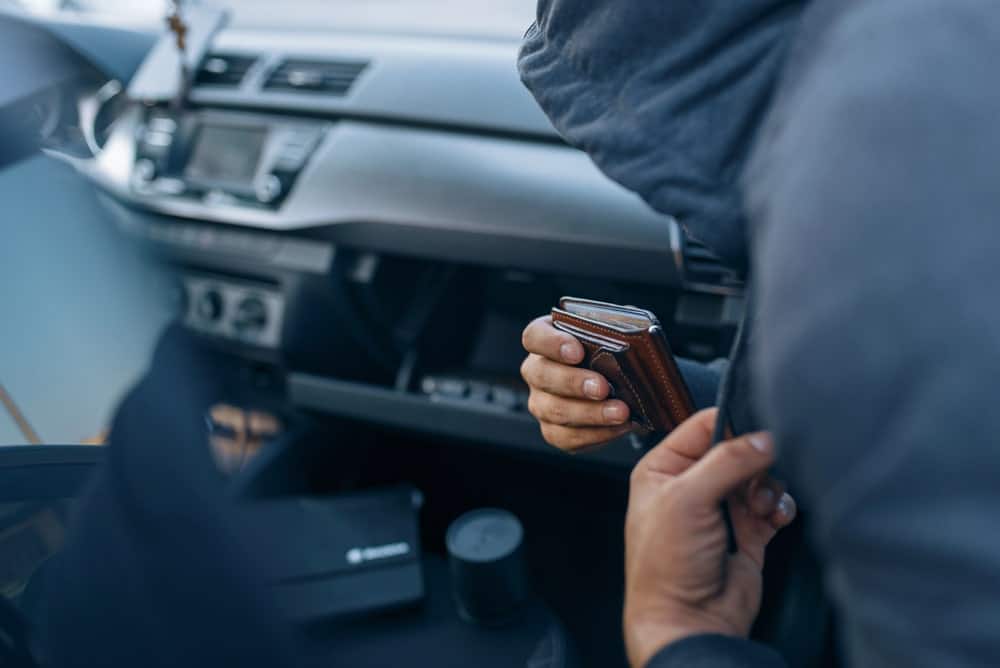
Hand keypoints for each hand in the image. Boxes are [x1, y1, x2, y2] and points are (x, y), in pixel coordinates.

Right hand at [520, 315, 632, 450]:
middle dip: (573, 382)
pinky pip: (567, 437)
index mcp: (545, 339)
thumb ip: (617, 328)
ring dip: (589, 413)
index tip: (577, 351)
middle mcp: (536, 371)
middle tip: (602, 387)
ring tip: (620, 412)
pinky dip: (596, 434)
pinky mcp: (553, 430)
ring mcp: (541, 402)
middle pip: (541, 375)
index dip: (552, 343)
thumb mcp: (615, 331)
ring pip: (554, 411)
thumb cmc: (614, 351)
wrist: (623, 382)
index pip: (534, 336)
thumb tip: (635, 335)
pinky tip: (619, 426)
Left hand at [624, 409, 795, 667]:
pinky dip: (780, 507)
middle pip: (737, 449)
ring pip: (760, 475)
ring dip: (768, 487)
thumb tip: (764, 436)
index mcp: (663, 468)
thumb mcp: (688, 499)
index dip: (731, 424)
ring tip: (761, 506)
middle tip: (755, 480)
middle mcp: (691, 484)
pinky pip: (774, 504)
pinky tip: (775, 517)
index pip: (702, 425)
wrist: (689, 621)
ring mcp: (722, 508)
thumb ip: (727, 460)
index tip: (757, 431)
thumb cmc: (667, 564)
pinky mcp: (749, 530)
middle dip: (755, 462)